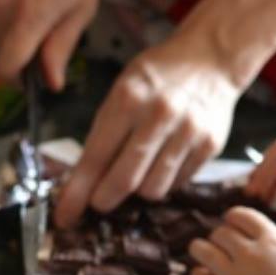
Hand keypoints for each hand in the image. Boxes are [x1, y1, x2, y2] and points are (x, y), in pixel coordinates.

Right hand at [0, 0, 106, 90]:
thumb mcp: (83, 5)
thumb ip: (62, 46)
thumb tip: (52, 81)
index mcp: (27, 19)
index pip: (5, 68)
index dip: (17, 82)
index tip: (33, 81)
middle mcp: (1, 9)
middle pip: (1, 52)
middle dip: (22, 56)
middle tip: (51, 42)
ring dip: (18, 33)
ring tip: (47, 9)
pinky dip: (13, 12)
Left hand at [53, 31, 239, 227]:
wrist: (211, 57)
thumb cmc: (157, 77)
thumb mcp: (122, 90)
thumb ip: (104, 133)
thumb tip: (82, 183)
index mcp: (128, 99)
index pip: (96, 157)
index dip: (77, 193)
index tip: (64, 216)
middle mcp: (159, 115)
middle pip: (124, 181)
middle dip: (104, 200)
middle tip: (98, 202)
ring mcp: (188, 132)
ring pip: (152, 190)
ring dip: (138, 191)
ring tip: (137, 172)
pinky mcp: (210, 146)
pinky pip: (177, 184)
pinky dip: (164, 181)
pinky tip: (162, 162)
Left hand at [189, 202, 275, 274]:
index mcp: (273, 241)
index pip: (242, 215)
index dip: (234, 217)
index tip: (233, 224)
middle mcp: (249, 255)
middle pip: (220, 232)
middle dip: (220, 236)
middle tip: (223, 245)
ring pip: (201, 250)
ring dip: (201, 249)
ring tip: (206, 257)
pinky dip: (199, 274)